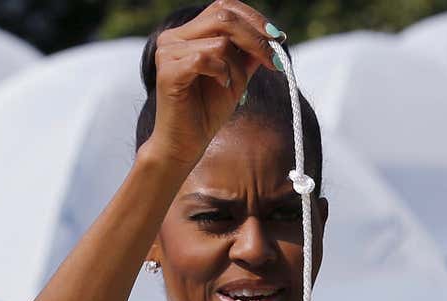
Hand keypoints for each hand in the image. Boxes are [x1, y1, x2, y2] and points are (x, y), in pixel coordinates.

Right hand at [141, 0, 280, 169]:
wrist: (186, 142)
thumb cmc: (208, 110)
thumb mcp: (237, 76)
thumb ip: (249, 55)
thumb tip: (272, 36)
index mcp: (189, 33)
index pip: (223, 7)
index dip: (254, 19)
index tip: (278, 38)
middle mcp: (174, 37)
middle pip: (224, 18)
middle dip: (257, 40)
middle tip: (275, 62)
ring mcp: (168, 52)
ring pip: (220, 42)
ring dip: (237, 67)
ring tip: (232, 86)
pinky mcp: (168, 71)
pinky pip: (206, 59)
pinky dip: (222, 73)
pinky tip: (222, 87)